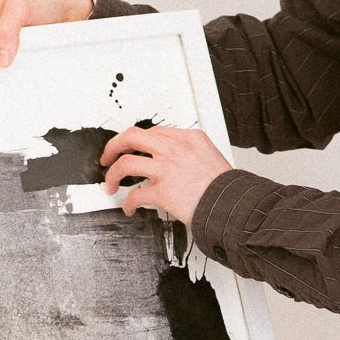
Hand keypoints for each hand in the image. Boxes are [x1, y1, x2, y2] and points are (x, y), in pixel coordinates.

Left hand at [101, 122, 230, 229]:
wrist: (232, 204)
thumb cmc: (225, 187)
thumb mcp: (211, 156)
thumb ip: (190, 152)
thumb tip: (174, 160)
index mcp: (188, 138)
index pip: (154, 131)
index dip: (138, 141)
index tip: (132, 149)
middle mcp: (174, 149)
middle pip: (131, 136)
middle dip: (114, 146)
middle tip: (108, 157)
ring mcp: (166, 169)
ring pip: (126, 163)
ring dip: (113, 175)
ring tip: (111, 184)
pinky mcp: (162, 191)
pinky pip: (135, 195)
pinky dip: (128, 203)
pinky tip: (128, 207)